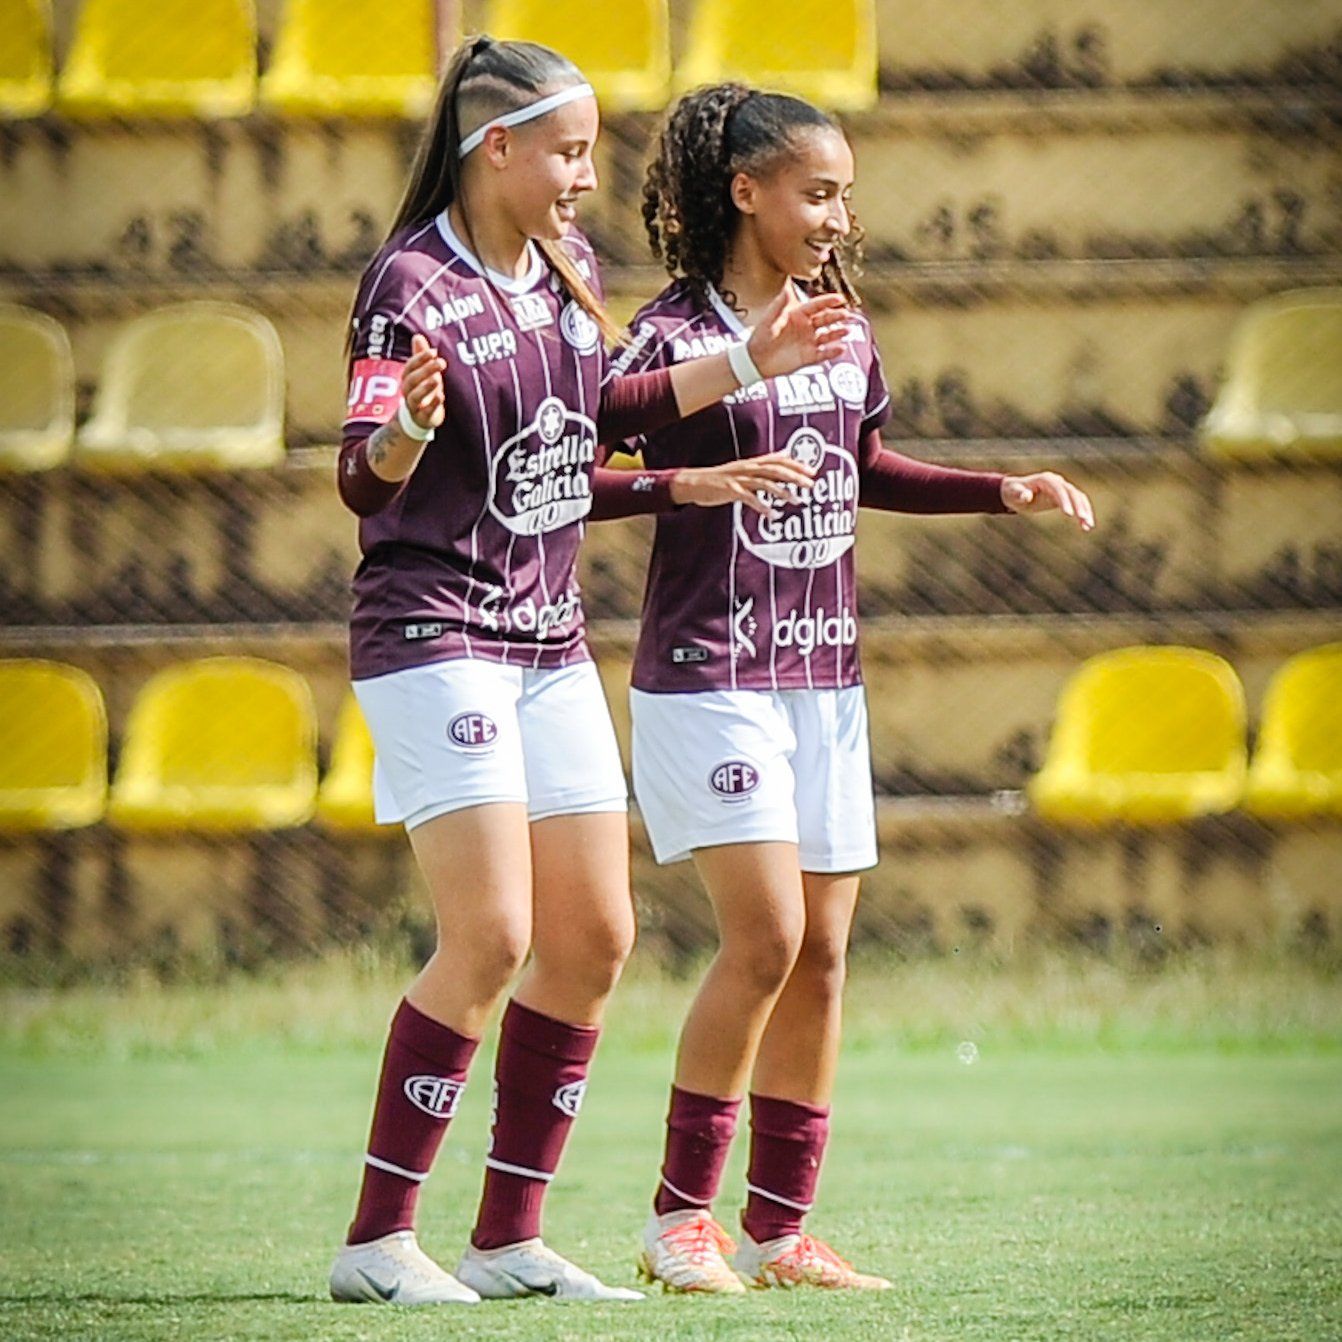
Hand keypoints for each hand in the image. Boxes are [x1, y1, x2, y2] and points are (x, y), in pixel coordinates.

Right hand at [401, 333, 446, 432]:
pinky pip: (426, 411)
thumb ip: (421, 356)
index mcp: (407, 379)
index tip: (433, 352)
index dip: (420, 358)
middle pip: (412, 380)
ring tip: (437, 378)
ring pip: (415, 396)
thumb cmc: (423, 391)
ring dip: (426, 387)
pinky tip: (441, 396)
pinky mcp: (423, 418)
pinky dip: (433, 404)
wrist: (419, 419)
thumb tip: (417, 336)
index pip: (410, 367)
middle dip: (425, 370)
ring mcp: (415, 406)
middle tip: (441, 362)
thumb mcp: (424, 373)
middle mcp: (408, 392)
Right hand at [669, 451, 816, 515]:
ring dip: (781, 491)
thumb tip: (784, 454)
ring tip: (795, 500)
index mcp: (752, 463)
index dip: (796, 465)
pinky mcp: (730, 490)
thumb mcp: (744, 467)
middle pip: (775, 469)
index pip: (778, 460)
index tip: (812, 472)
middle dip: (794, 476)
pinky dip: (762, 506)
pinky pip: (749, 499)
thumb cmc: (721, 478)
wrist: (694, 483)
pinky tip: (772, 514)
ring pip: (764, 483)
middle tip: (811, 485)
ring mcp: (739, 479)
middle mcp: (747, 468)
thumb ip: (765, 463)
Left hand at [746, 288, 850, 379]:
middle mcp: (806, 327)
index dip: (828, 301)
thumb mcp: (769, 319)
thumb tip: (787, 288)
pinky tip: (841, 348)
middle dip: (836, 316)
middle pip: (825, 319)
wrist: (755, 359)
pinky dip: (832, 351)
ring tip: (847, 330)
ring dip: (838, 332)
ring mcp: (808, 342)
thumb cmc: (761, 336)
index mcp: (798, 314)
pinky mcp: (808, 357)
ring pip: (827, 335)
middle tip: (846, 314)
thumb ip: (779, 305)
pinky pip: (823, 354)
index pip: (816, 305)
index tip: (840, 299)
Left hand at [1000, 472, 1095, 530]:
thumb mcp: (1013, 494)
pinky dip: (1082, 513)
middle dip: (1079, 506)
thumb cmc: (1013, 492)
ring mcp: (1062, 488)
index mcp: (1045, 479)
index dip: (1064, 500)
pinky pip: (1077, 504)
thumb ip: (1020, 494)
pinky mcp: (1065, 496)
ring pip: (1078, 498)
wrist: (1015, 492)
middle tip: (1084, 520)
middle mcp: (1056, 481)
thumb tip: (1027, 496)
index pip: (1058, 488)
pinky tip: (1086, 527)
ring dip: (1085, 511)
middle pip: (1072, 492)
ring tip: (1088, 526)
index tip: (1069, 515)